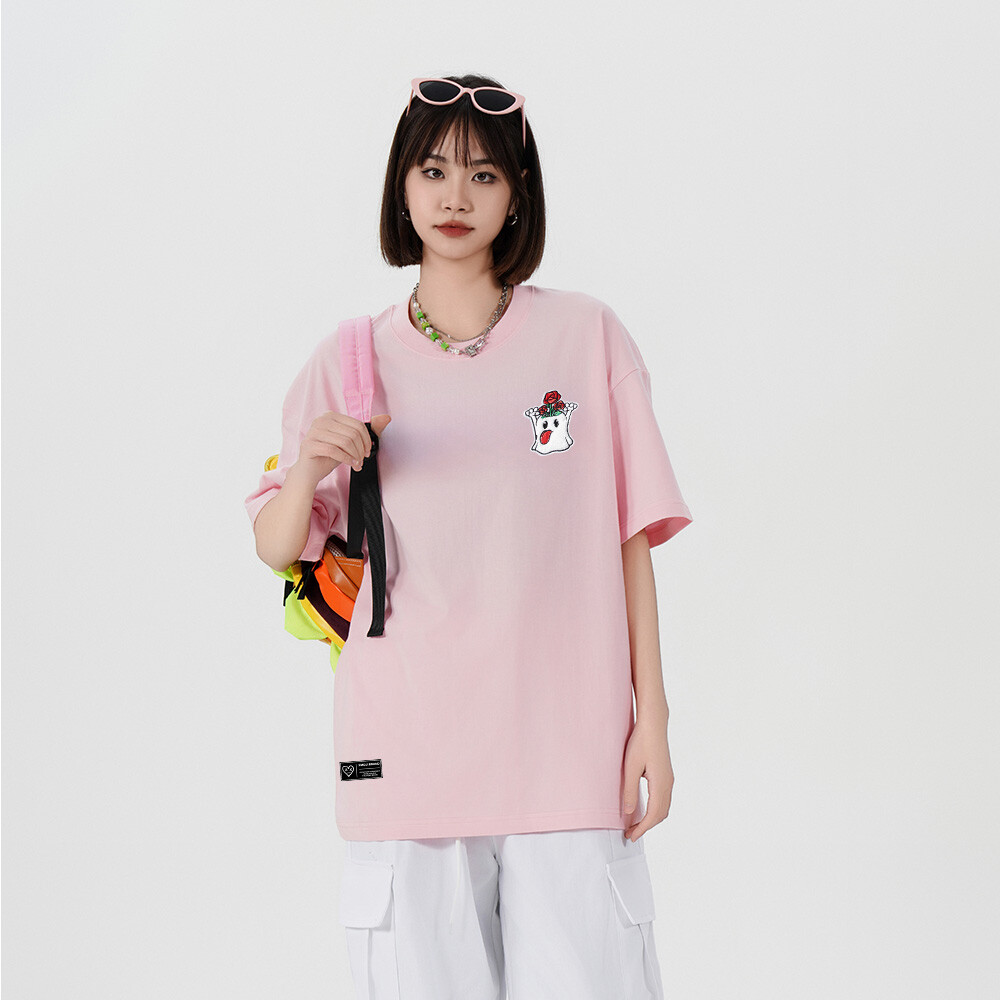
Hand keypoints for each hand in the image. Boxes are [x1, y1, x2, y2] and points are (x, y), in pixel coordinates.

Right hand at [294, 411, 391, 481]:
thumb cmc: (329, 456)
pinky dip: (346, 459)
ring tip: (357, 464)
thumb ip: (366, 431)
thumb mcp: (349, 442)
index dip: (366, 440)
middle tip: (362, 461)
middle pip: (352, 433)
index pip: (357, 425)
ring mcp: (313, 432)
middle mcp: (320, 420)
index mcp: (331, 416)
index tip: (367, 452)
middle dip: (361, 450)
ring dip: (355, 456)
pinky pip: (333, 450)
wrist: (309, 472)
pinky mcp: (309, 445)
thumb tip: (387, 417)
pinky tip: (351, 465)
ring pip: (344, 441)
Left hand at [623, 713, 673, 841]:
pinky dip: (655, 810)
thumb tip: (629, 812)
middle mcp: (668, 784)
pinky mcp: (666, 775)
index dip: (643, 828)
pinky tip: (643, 809)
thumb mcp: (630, 767)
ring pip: (663, 808)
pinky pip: (663, 799)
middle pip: (660, 814)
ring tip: (635, 824)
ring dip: (651, 819)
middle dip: (646, 826)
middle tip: (630, 833)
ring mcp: (669, 779)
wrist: (653, 725)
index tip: (631, 837)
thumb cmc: (640, 743)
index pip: (653, 815)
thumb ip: (630, 790)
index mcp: (661, 784)